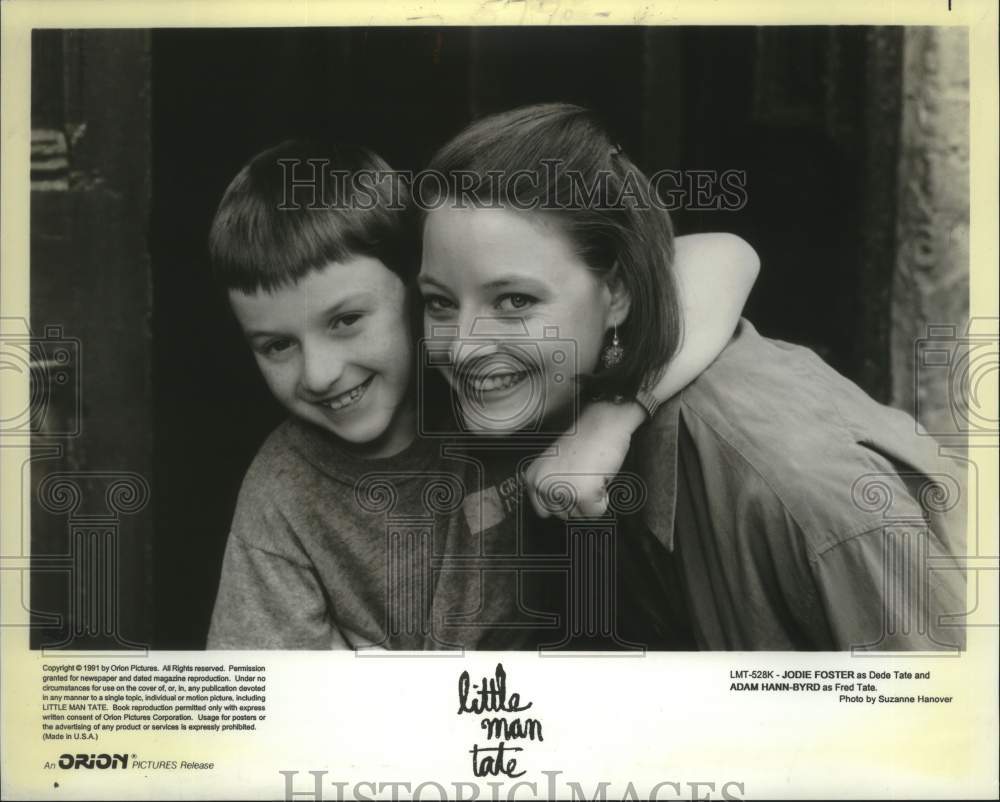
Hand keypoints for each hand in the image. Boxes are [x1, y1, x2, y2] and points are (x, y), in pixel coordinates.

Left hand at [522, 400, 641, 518]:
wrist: (604, 422)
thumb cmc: (584, 440)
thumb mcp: (554, 463)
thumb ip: (549, 485)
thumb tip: (549, 512)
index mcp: (533, 477)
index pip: (545, 511)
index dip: (563, 500)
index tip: (571, 483)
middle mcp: (542, 484)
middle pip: (565, 515)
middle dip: (579, 500)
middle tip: (584, 474)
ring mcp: (562, 489)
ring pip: (581, 515)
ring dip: (591, 498)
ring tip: (591, 473)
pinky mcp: (583, 493)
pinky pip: (595, 512)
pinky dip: (603, 500)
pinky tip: (599, 478)